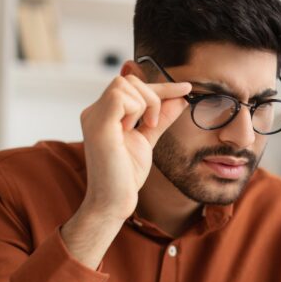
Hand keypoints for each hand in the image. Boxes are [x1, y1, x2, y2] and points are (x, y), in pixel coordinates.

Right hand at [62, 75, 190, 267]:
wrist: (114, 201)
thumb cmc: (126, 175)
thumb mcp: (148, 139)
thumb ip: (161, 118)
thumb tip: (180, 99)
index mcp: (104, 114)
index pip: (133, 87)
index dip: (162, 86)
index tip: (186, 89)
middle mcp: (95, 111)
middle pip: (129, 80)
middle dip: (152, 96)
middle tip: (153, 123)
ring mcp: (94, 116)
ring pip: (125, 84)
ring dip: (144, 104)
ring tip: (142, 128)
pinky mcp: (97, 124)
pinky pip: (119, 96)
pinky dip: (135, 109)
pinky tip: (134, 129)